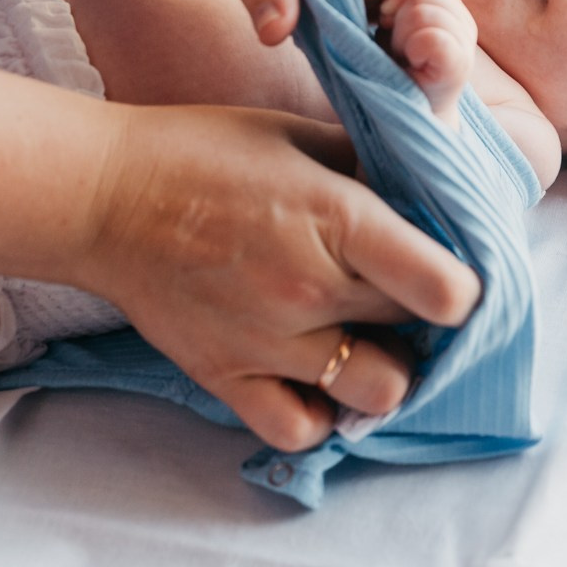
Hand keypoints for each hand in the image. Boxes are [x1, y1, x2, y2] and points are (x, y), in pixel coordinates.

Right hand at [77, 103, 479, 450]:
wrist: (103, 194)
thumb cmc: (202, 151)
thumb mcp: (297, 136)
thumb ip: (369, 168)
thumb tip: (429, 196)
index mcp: (337, 217)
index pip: (449, 291)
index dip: (463, 283)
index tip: (446, 268)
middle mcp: (310, 288)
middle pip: (420, 335)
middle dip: (423, 316)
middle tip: (402, 293)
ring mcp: (268, 341)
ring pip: (378, 394)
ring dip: (384, 370)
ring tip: (365, 339)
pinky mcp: (226, 375)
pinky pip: (299, 429)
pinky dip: (318, 414)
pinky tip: (317, 378)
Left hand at [379, 0, 477, 124]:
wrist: (407, 120)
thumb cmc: (392, 72)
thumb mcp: (393, 27)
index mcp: (450, 9)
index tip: (386, 23)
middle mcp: (465, 23)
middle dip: (397, 19)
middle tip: (397, 49)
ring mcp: (466, 44)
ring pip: (421, 11)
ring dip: (400, 38)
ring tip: (404, 59)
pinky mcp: (460, 65)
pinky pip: (431, 36)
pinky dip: (412, 48)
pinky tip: (412, 64)